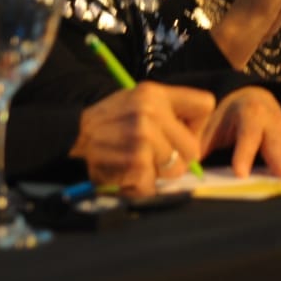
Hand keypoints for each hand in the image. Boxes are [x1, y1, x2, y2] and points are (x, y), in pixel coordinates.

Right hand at [68, 82, 211, 196]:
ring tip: (138, 161)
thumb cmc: (112, 119)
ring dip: (159, 173)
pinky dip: (141, 186)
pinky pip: (154, 186)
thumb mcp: (140, 99)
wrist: (75, 134)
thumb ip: (169, 110)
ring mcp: (143, 140)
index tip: (181, 131)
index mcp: (155, 94)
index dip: (197, 124)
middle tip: (155, 154)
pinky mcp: (134, 164)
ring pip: (176, 170)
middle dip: (177, 157)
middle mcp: (151, 114)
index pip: (205, 104)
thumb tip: (197, 137)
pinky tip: (127, 172)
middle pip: (194, 148)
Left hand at [202, 87, 280, 177]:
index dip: (243, 152)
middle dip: (278, 156)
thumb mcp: (204, 125)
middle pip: (274, 138)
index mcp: (245, 111)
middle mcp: (269, 117)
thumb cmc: (220, 117)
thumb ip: (195, 143)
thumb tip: (181, 166)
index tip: (239, 172)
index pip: (245, 132)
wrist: (242, 97)